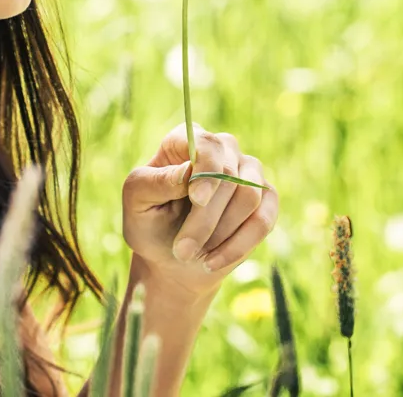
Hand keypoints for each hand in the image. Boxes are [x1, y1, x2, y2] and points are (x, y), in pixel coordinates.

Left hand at [120, 122, 278, 299]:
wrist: (172, 261)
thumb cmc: (149, 224)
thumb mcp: (137, 204)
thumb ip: (155, 183)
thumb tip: (187, 170)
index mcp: (184, 141)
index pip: (207, 143)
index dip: (206, 171)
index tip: (197, 200)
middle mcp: (221, 149)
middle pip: (229, 173)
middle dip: (205, 218)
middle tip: (182, 250)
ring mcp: (248, 172)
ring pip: (249, 195)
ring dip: (221, 232)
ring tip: (194, 253)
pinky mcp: (265, 199)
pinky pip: (263, 220)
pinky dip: (238, 245)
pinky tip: (213, 261)